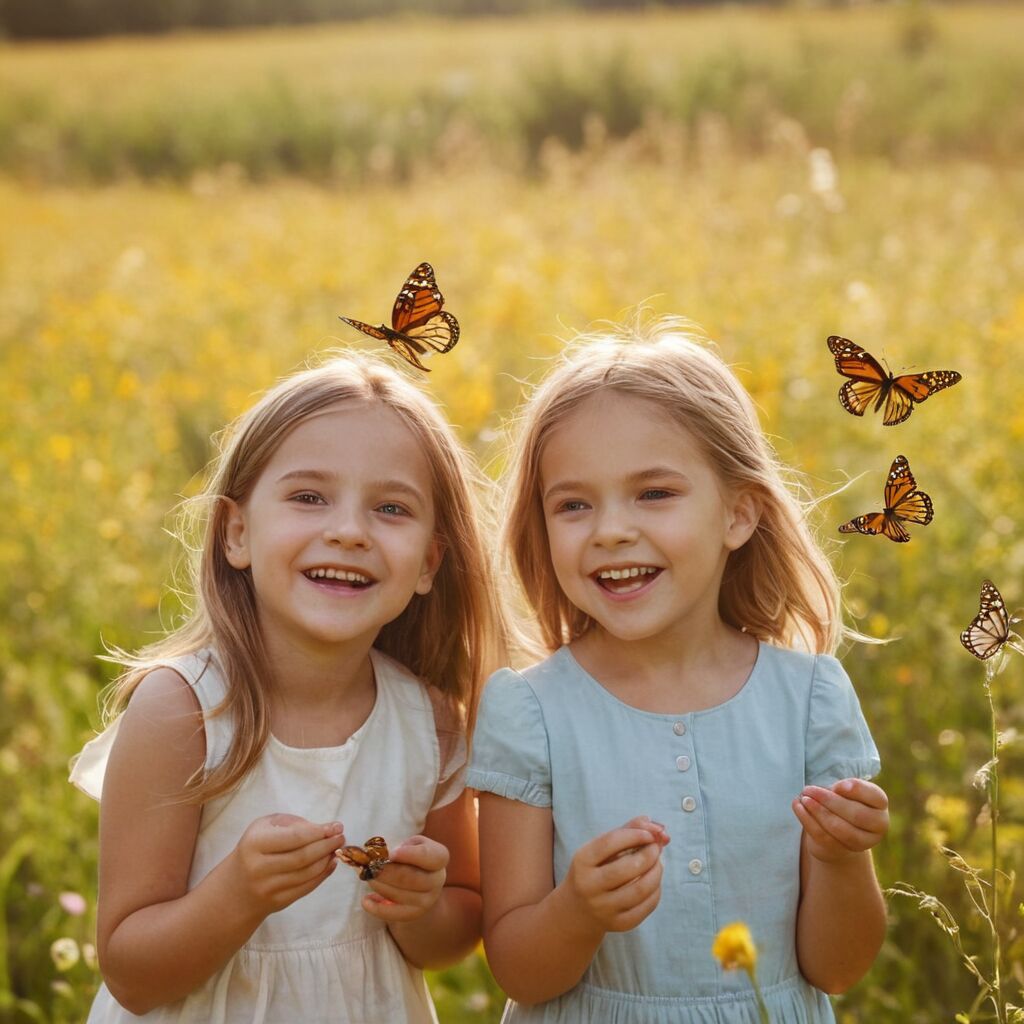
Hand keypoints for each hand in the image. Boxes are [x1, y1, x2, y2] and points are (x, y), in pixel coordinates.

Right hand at [230, 813, 343, 914]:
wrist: (234, 888)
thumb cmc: (255, 849)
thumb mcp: (264, 827)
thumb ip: (292, 823)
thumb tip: (324, 829)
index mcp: (255, 843)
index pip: (295, 837)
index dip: (320, 831)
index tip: (337, 825)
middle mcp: (260, 868)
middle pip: (304, 857)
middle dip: (327, 845)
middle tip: (342, 836)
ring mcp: (268, 888)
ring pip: (307, 873)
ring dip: (327, 859)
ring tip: (337, 848)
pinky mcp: (277, 902)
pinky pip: (306, 888)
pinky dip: (322, 875)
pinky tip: (330, 863)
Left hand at [361, 835, 448, 922]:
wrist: (421, 884)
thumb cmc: (413, 857)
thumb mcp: (412, 844)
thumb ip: (402, 846)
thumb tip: (385, 856)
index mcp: (439, 857)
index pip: (429, 856)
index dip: (410, 855)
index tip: (391, 854)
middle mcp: (437, 880)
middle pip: (411, 878)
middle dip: (387, 873)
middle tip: (370, 867)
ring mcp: (428, 900)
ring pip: (401, 895)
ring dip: (380, 886)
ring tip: (367, 877)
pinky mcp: (415, 913)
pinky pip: (395, 914)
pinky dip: (378, 909)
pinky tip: (366, 901)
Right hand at [562, 816, 668, 934]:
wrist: (577, 910)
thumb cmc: (594, 870)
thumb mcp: (601, 849)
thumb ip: (627, 831)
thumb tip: (658, 827)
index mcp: (582, 861)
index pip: (610, 842)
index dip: (635, 835)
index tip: (650, 834)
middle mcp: (589, 885)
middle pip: (628, 868)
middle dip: (650, 854)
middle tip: (657, 848)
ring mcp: (603, 907)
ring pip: (640, 889)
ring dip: (656, 872)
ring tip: (659, 863)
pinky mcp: (618, 924)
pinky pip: (645, 907)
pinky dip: (656, 891)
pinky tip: (654, 883)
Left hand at [792, 779, 888, 863]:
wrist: (837, 831)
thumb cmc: (841, 802)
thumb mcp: (844, 791)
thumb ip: (841, 790)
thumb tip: (832, 792)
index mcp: (880, 804)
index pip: (875, 796)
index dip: (857, 790)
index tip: (838, 785)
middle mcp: (878, 824)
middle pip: (857, 814)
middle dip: (830, 801)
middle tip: (808, 789)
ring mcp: (863, 842)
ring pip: (840, 829)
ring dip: (818, 811)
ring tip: (803, 798)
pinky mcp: (843, 850)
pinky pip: (823, 836)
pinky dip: (807, 820)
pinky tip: (797, 806)